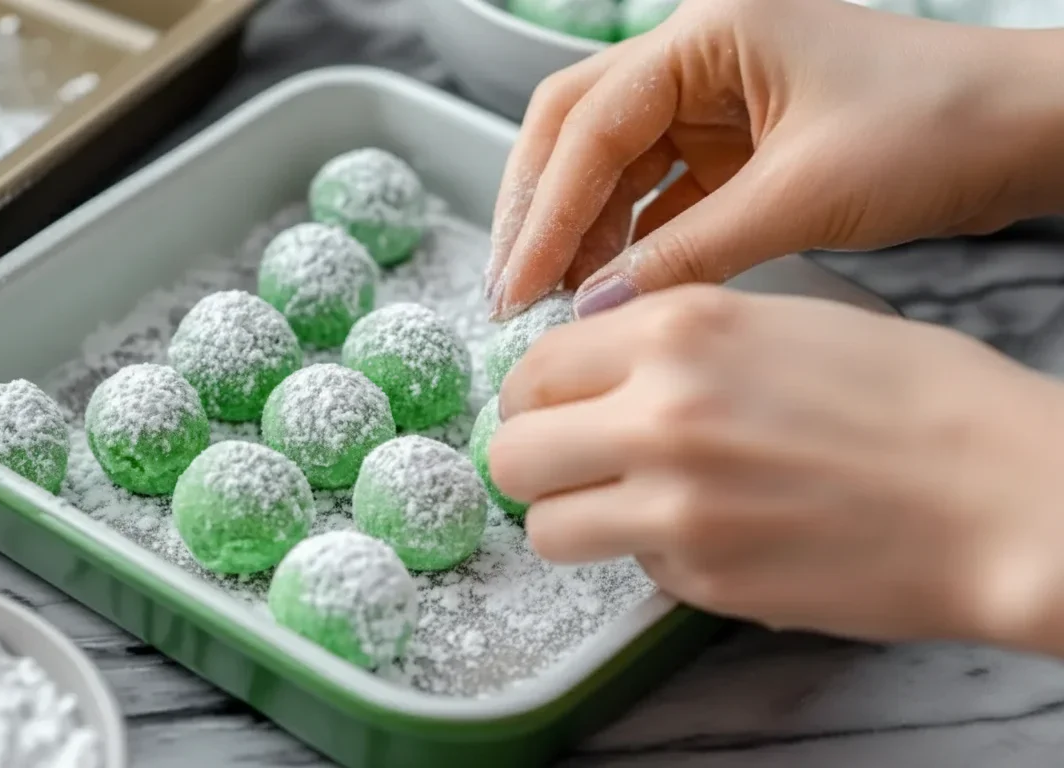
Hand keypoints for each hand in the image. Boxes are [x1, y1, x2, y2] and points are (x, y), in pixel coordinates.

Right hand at [485, 0, 1063, 320]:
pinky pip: (658, 193)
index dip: (546, 209)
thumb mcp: (802, 195)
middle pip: (578, 129)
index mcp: (709, 34)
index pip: (590, 122)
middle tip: (511, 286)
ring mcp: (716, 101)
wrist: (1027, 133)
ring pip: (612, 165)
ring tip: (556, 300)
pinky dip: (631, 240)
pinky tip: (611, 285)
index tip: (518, 282)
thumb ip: (689, 252)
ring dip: (581, 231)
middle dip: (540, 209)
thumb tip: (598, 305)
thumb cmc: (941, 128)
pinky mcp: (735, 146)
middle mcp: (699, 58)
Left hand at [491, 285, 1063, 653]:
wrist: (1003, 495)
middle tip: (567, 464)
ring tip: (624, 507)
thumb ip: (674, 340)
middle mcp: (659, 413)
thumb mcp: (782, 321)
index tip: (549, 408)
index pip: (534, 366)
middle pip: (511, 452)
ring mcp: (674, 505)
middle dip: (532, 460)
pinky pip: (630, 569)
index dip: (534, 394)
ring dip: (573, 518)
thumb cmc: (918, 398)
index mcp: (678, 329)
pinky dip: (651, 556)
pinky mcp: (703, 579)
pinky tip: (713, 534)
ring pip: (545, 526)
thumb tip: (598, 365)